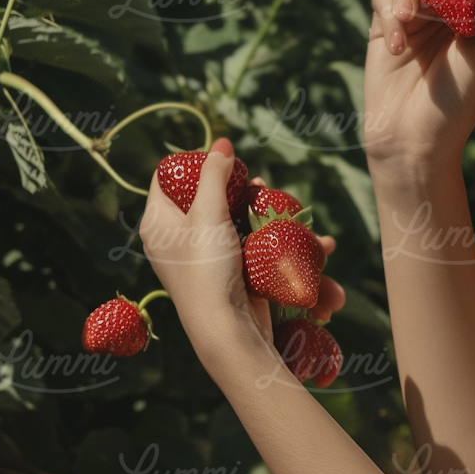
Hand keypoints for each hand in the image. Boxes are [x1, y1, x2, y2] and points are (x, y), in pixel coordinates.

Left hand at [139, 138, 343, 354]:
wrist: (226, 331)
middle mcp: (178, 240)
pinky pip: (257, 252)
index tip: (223, 161)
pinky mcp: (233, 277)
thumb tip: (221, 142)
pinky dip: (282, 249)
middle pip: (210, 201)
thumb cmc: (207, 271)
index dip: (193, 165)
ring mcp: (207, 260)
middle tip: (260, 188)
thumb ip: (213, 175)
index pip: (167, 180)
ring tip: (296, 220)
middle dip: (245, 194)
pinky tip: (316, 248)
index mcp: (158, 224)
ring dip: (273, 223)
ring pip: (241, 227)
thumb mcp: (206, 215)